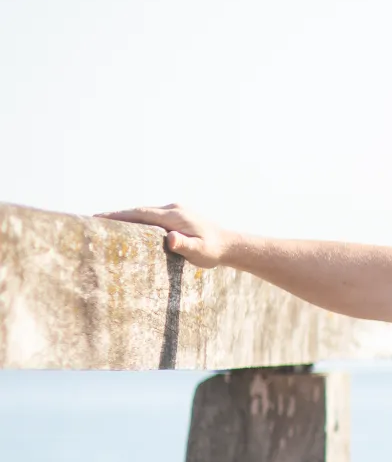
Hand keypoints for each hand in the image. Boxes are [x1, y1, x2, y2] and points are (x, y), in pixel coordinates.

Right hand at [100, 204, 234, 267]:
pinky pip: (151, 216)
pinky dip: (137, 219)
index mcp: (174, 216)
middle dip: (116, 215)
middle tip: (93, 220)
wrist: (229, 244)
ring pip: (144, 212)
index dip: (119, 216)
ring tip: (104, 223)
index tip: (99, 218)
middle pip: (138, 211)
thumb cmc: (213, 251)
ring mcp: (174, 210)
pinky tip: (127, 227)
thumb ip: (185, 246)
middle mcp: (172, 209)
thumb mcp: (200, 252)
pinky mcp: (176, 215)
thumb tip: (171, 239)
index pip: (140, 214)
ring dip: (126, 217)